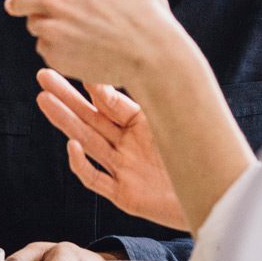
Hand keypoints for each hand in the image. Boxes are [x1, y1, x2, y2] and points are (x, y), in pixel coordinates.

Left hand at [1, 0, 182, 87]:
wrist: (154, 52)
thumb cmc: (144, 4)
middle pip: (18, 2)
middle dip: (28, 4)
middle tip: (49, 10)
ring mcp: (53, 29)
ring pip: (33, 25)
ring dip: (46, 25)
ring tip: (78, 27)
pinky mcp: (56, 55)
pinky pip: (45, 48)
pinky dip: (57, 48)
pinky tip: (83, 45)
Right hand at [36, 69, 188, 230]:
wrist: (216, 195)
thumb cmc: (203, 155)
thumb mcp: (173, 121)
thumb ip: (150, 102)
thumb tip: (129, 69)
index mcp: (143, 124)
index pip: (110, 101)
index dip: (93, 85)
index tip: (78, 65)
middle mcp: (129, 144)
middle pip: (91, 118)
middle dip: (67, 97)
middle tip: (44, 77)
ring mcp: (124, 168)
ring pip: (87, 142)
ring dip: (65, 122)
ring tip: (45, 100)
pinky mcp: (124, 193)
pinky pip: (96, 179)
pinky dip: (82, 164)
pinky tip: (71, 146)